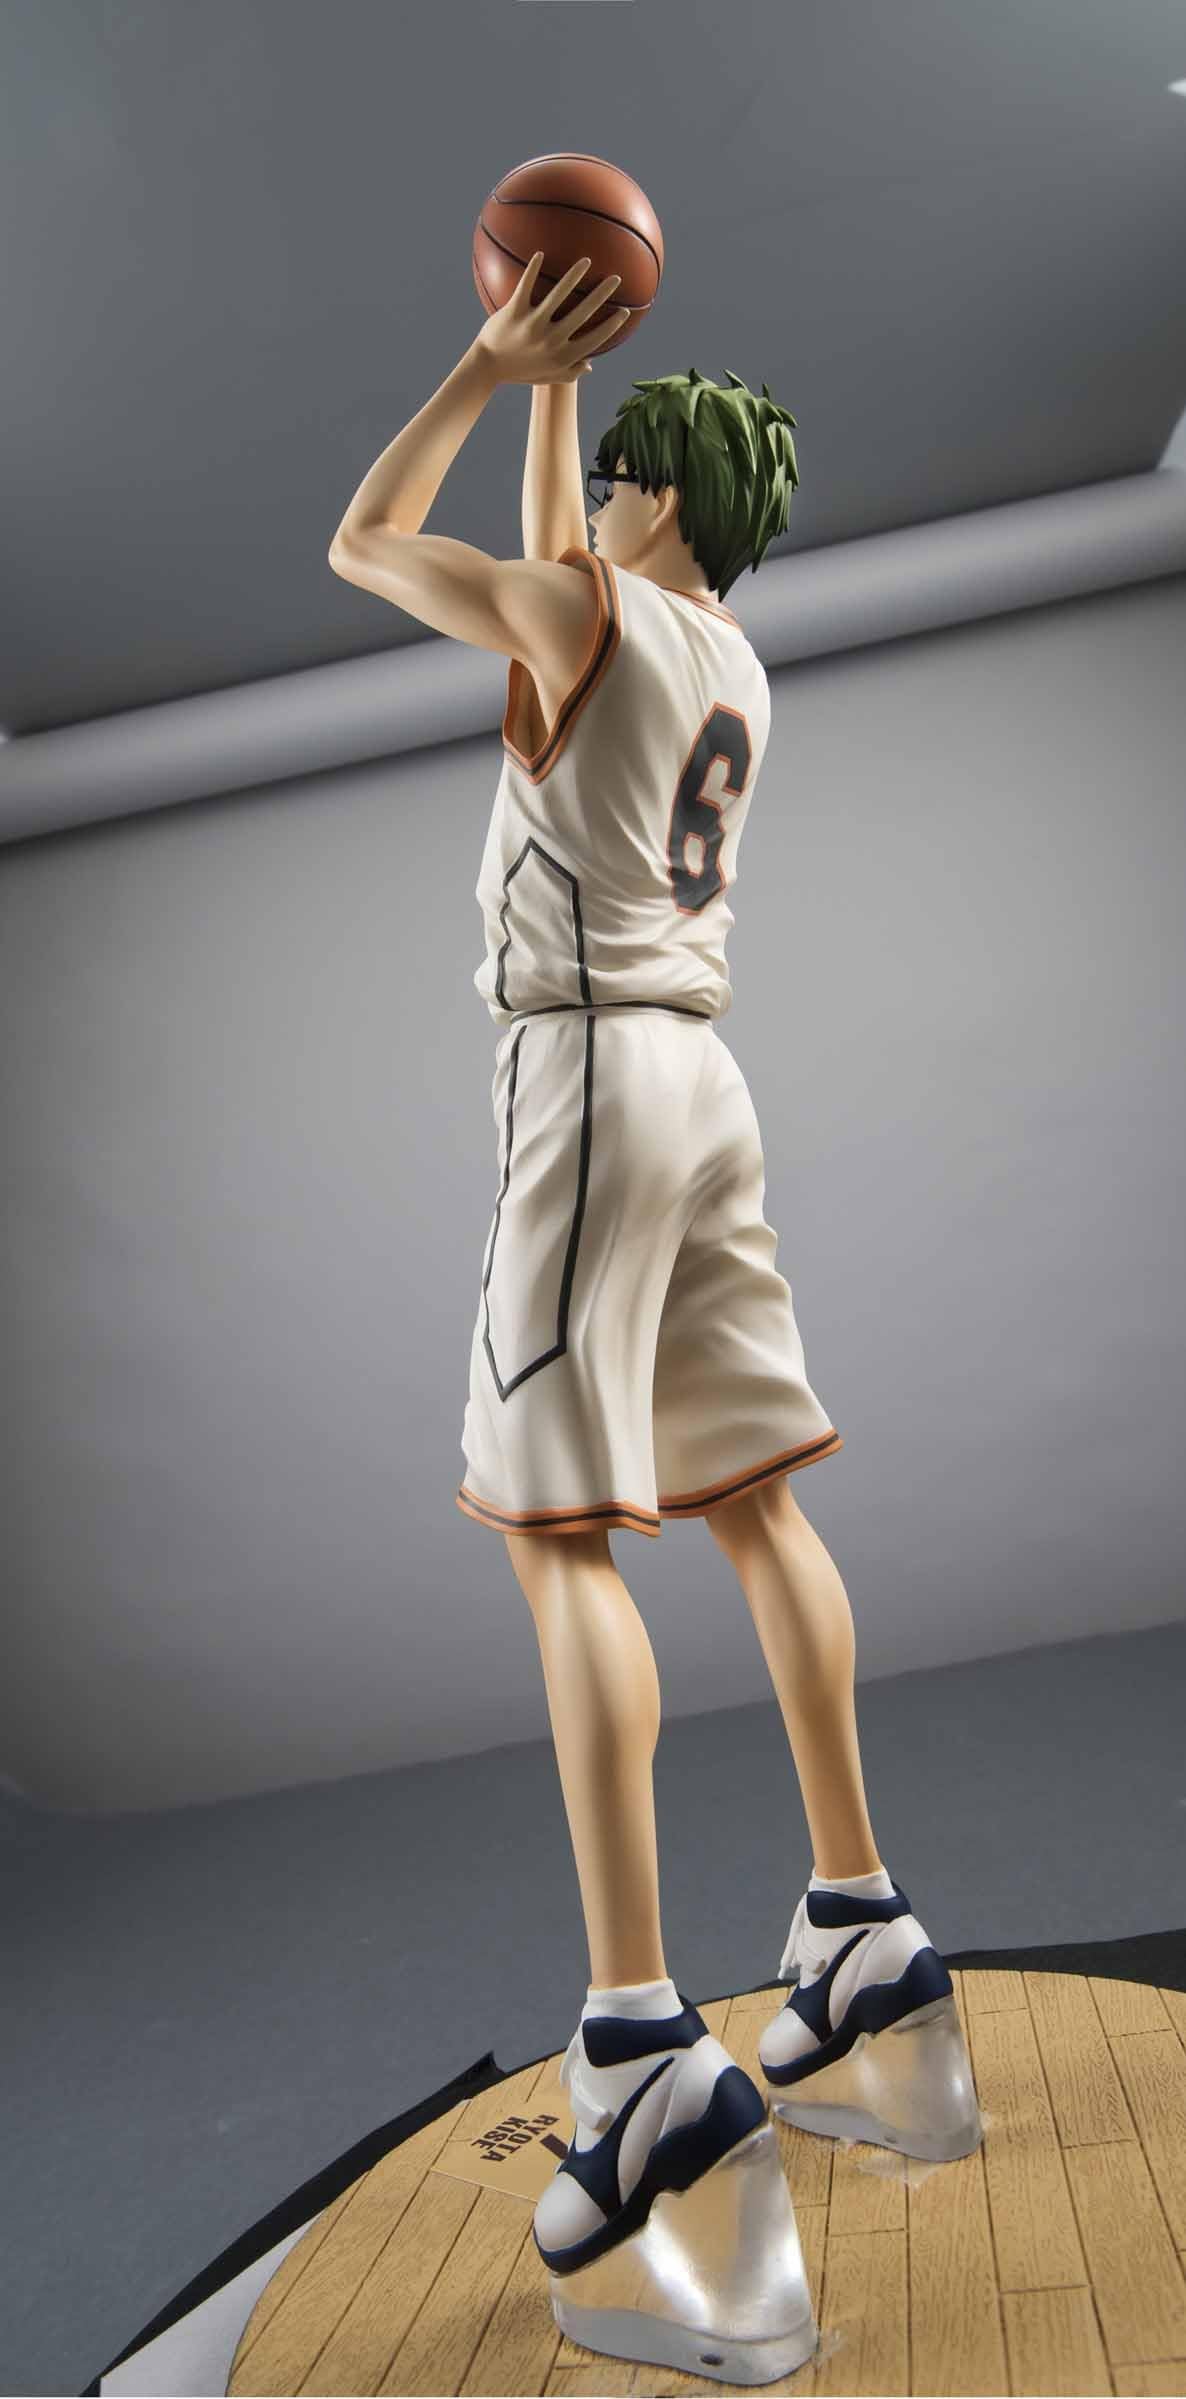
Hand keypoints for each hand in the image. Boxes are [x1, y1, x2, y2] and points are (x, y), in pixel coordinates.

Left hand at [475, 251, 629, 387]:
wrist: (487, 367)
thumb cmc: (520, 371)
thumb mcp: (548, 377)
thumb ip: (570, 372)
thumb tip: (591, 364)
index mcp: (561, 356)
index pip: (594, 339)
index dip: (612, 326)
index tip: (626, 311)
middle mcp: (550, 341)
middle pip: (582, 313)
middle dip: (601, 294)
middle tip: (615, 278)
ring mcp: (531, 325)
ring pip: (557, 295)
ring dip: (574, 276)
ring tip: (586, 261)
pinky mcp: (513, 312)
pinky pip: (526, 286)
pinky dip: (532, 269)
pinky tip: (541, 253)